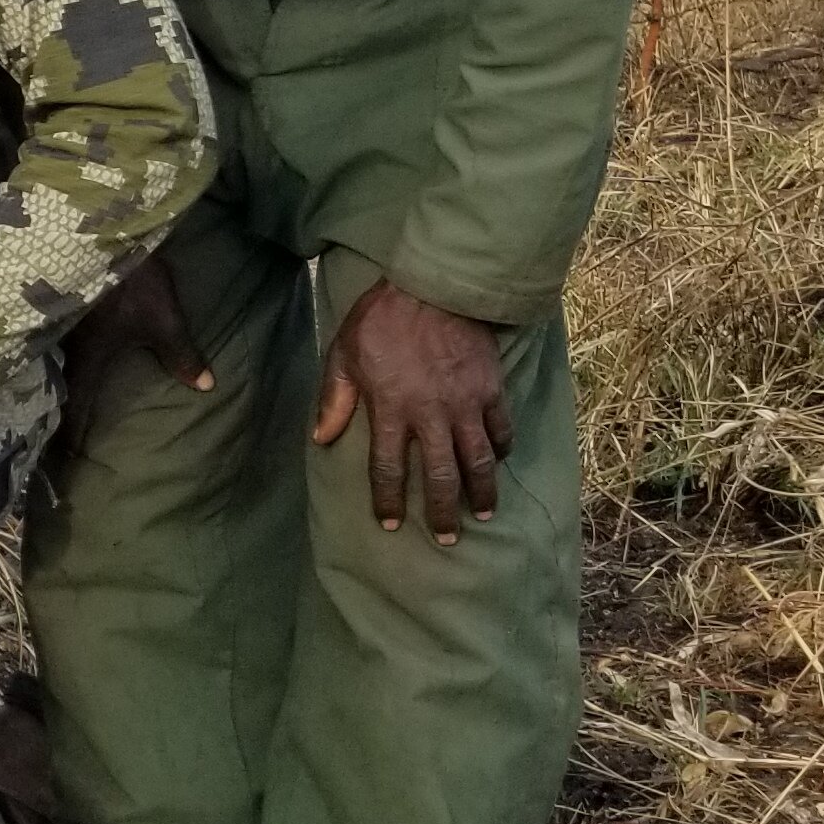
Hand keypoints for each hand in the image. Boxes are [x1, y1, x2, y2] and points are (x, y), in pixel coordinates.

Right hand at [55, 251, 211, 461]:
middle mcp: (61, 349)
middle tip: (45, 440)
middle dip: (51, 416)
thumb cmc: (132, 281)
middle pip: (53, 391)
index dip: (72, 439)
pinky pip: (43, 343)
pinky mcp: (47, 306)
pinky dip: (45, 359)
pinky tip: (47, 359)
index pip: (77, 410)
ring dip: (47, 386)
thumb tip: (204, 387)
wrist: (97, 226)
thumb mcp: (164, 319)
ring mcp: (50, 326)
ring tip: (44, 403)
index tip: (66, 464)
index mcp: (89, 360)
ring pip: (45, 366)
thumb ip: (181, 354)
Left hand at [312, 279, 510, 542]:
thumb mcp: (344, 353)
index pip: (387, 467)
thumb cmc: (382, 318)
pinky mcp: (491, 389)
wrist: (436, 287)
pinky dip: (502, 448)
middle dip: (443, 510)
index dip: (388, 499)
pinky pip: (501, 428)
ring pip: (478, 460)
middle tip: (446, 537)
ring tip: (482, 514)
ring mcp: (466, 404)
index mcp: (391, 408)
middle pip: (440, 475)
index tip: (390, 522)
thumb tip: (321, 438)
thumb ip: (335, 398)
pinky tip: (500, 462)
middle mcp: (431, 414)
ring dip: (481, 491)